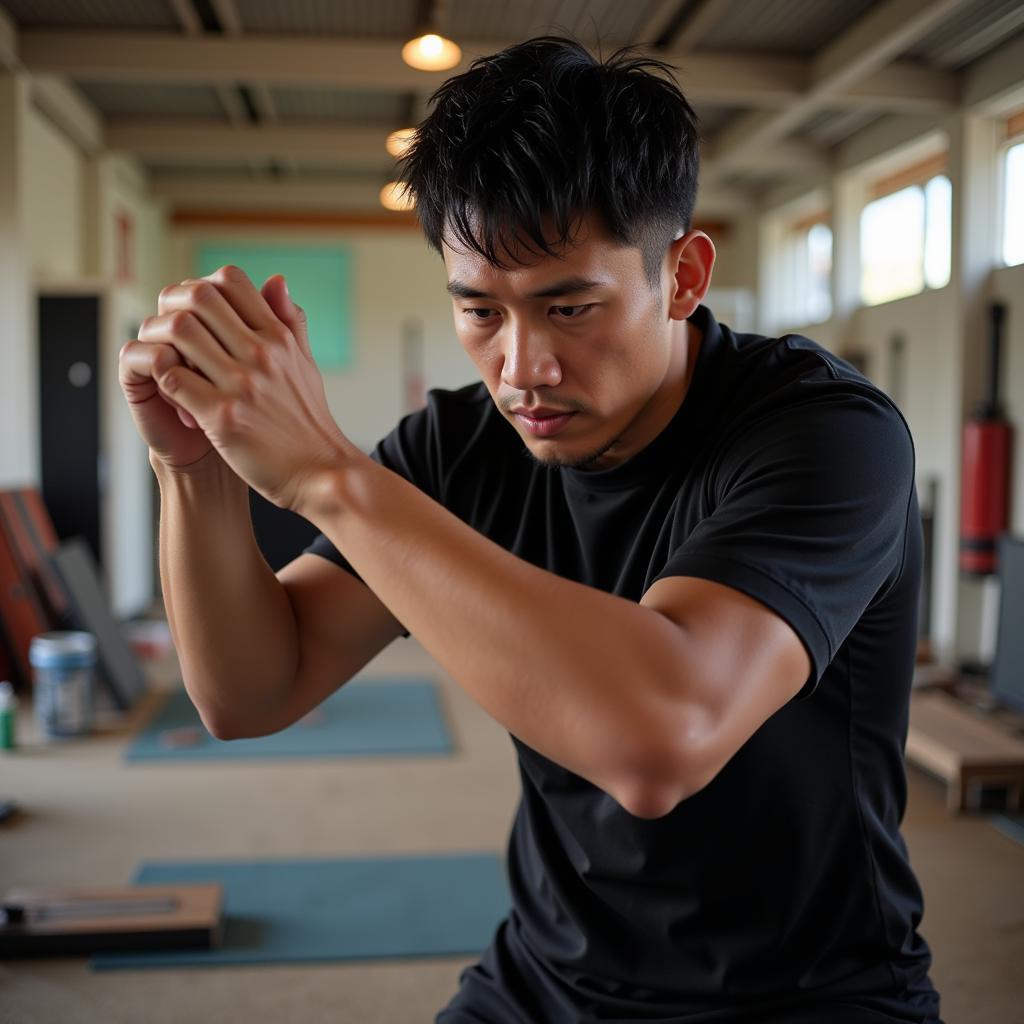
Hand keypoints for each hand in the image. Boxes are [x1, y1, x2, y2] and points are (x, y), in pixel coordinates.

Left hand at [121, 266, 351, 509]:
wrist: (322, 473)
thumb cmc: (310, 422)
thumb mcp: (306, 363)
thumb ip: (290, 321)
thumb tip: (276, 281)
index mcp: (279, 337)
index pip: (230, 280)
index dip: (201, 286)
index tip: (194, 312)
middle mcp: (261, 353)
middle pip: (198, 296)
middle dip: (171, 307)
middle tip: (165, 329)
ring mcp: (242, 384)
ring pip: (180, 332)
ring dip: (160, 342)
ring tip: (164, 359)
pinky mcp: (223, 417)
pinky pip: (174, 379)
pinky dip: (164, 379)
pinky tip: (171, 393)